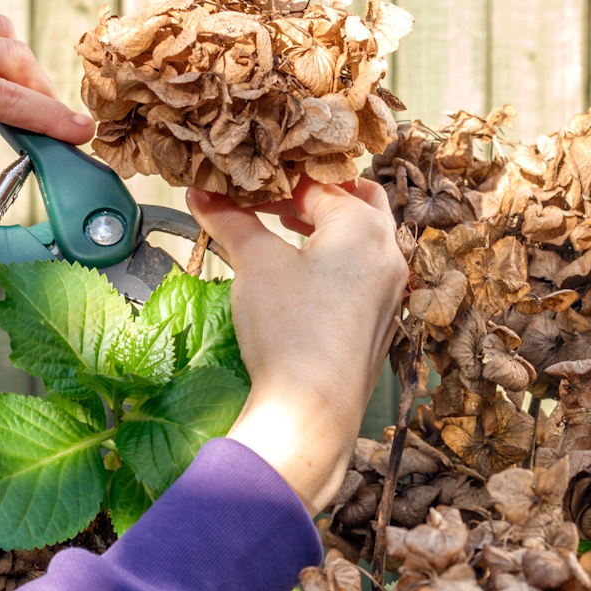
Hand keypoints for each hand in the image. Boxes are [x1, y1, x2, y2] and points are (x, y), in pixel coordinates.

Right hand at [189, 179, 407, 514]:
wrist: (313, 408)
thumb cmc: (289, 327)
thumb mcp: (255, 263)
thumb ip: (230, 221)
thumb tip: (200, 192)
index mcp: (364, 226)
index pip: (318, 185)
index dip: (277, 182)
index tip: (245, 186)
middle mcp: (388, 252)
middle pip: (358, 202)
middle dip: (316, 196)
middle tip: (276, 200)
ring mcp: (391, 290)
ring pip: (364, 239)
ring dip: (328, 228)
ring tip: (286, 229)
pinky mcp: (382, 321)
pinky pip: (365, 273)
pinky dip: (338, 261)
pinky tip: (305, 277)